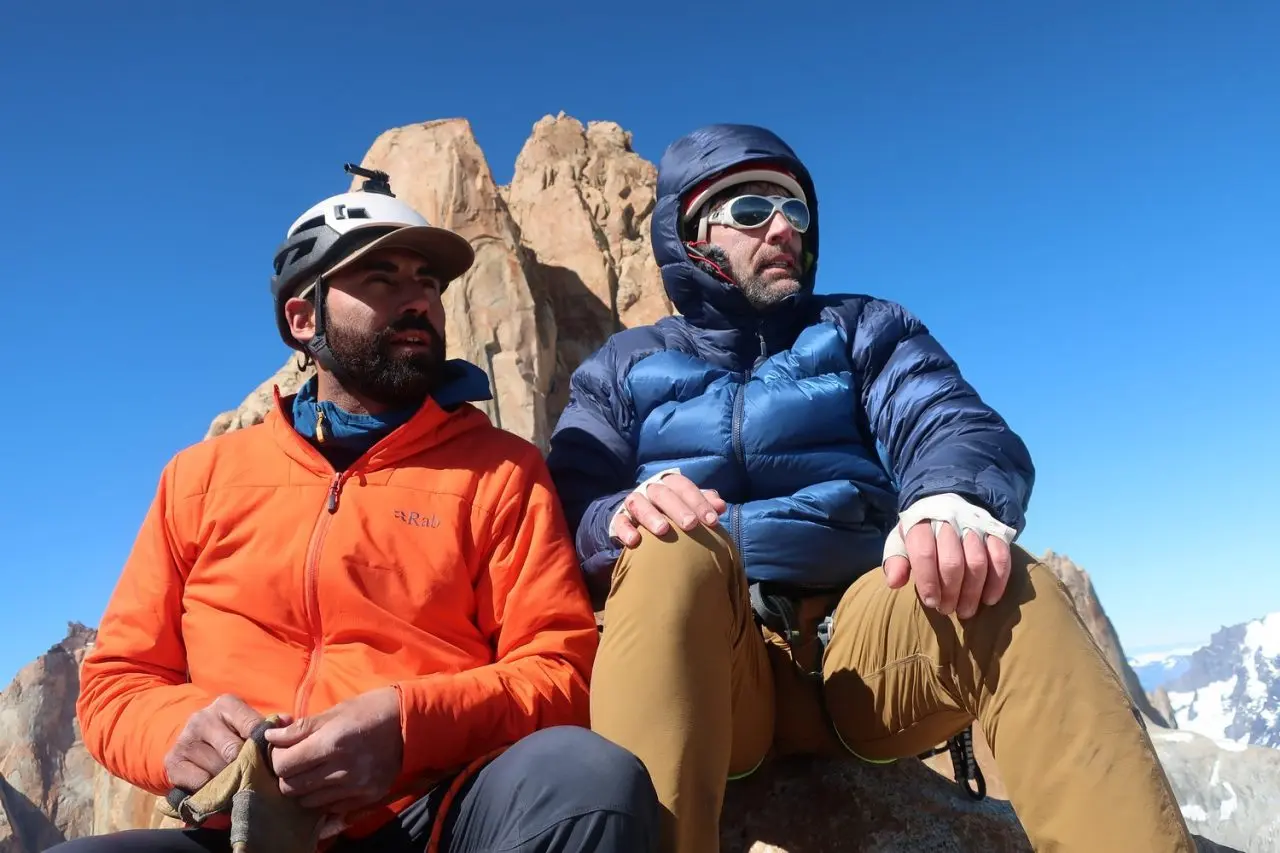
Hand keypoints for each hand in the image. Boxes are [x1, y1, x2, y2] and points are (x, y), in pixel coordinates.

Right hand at [164, 694, 268, 792]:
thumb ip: (269, 725)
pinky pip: (201, 782)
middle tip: (257, 777)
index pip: (253, 726)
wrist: (192, 746)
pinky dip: (213, 789)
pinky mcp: (172, 761)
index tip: (271, 761)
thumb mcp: (249, 725)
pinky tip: (217, 786)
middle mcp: (202, 718)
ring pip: (218, 769)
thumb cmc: (230, 734)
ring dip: (231, 780)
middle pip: (234, 751)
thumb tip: (288, 721)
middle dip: (247, 766)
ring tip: (238, 782)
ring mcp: (185, 739)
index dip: (264, 747)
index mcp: (226, 704)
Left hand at [264, 686, 403, 813]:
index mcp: (332, 743)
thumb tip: (270, 735)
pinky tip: (330, 781)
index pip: (285, 764)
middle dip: (287, 775)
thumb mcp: (335, 711)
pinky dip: (324, 797)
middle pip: (292, 787)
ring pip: (308, 801)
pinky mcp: (367, 797)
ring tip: (312, 772)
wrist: (411, 722)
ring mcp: (355, 787)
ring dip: (304, 788)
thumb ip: (301, 728)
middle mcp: (342, 770)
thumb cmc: (370, 709)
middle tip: (295, 762)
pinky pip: (331, 807)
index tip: (283, 749)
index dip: (277, 757)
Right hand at [610, 474, 726, 547]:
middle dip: (678, 508)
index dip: (698, 501)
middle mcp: (650, 490)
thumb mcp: (689, 506)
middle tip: (691, 524)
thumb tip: (720, 505)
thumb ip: (705, 503)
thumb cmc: (672, 514)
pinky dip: (626, 529)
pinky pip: (619, 521)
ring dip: (651, 515)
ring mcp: (633, 504)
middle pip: (662, 493)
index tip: (712, 520)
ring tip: (663, 530)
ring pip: (638, 503)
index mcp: (669, 484)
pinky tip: (635, 541)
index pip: (684, 486)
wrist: (640, 522)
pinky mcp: (619, 519)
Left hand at [883, 520, 1012, 619]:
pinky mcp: (996, 532)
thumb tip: (894, 582)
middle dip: (950, 591)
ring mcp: (975, 525)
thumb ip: (896, 560)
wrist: (948, 504)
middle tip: (947, 609)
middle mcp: (949, 520)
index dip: (928, 581)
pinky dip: (997, 581)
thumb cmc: (922, 533)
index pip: (924, 553)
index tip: (931, 602)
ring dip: (972, 591)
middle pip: (952, 561)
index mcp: (921, 522)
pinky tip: (989, 600)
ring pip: (978, 562)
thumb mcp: (901, 542)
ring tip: (965, 611)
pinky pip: (1001, 558)